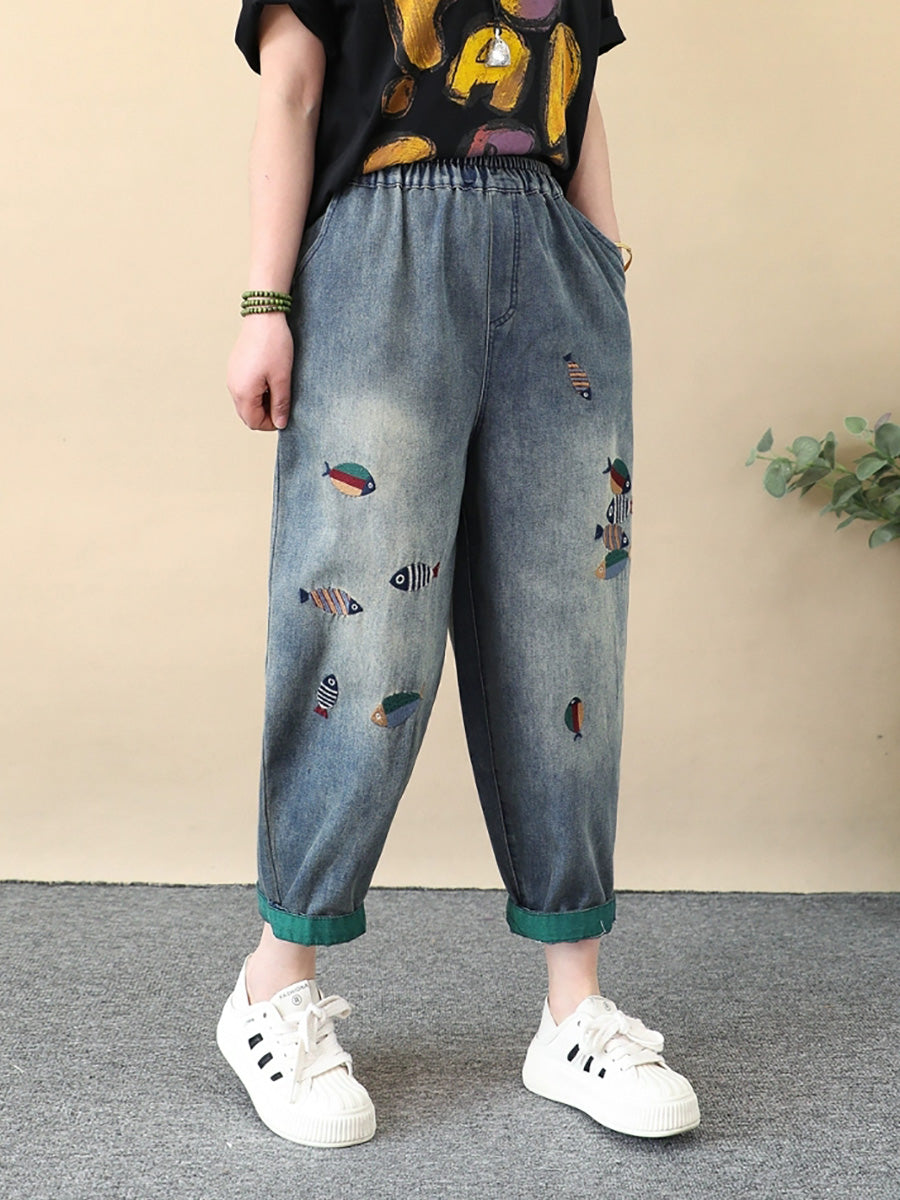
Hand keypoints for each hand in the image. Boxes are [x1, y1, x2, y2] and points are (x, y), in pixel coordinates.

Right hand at [226, 313, 293, 430]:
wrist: (264, 316)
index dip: (271, 423)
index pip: (254, 422)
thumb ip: (280, 404)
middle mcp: (233, 387)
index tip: (284, 414)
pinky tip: (268, 380)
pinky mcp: (235, 368)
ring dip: (260, 404)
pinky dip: (255, 392)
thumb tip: (280, 423)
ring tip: (277, 389)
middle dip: (264, 415)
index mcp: (243, 392)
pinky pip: (243, 389)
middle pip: (247, 415)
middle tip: (282, 403)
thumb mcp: (282, 378)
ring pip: (245, 403)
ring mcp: (232, 377)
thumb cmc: (274, 346)